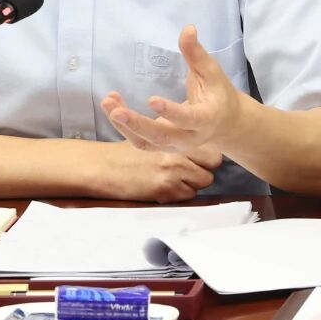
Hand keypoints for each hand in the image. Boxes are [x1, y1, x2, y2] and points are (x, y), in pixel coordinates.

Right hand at [98, 140, 223, 202]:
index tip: (200, 154)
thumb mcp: (153, 129)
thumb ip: (175, 128)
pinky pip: (189, 194)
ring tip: (180, 178)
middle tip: (193, 167)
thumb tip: (195, 125)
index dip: (208, 151)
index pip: (210, 145)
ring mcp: (172, 171)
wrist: (108, 167)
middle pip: (213, 162)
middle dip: (205, 165)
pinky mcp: (165, 189)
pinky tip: (170, 187)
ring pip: (203, 180)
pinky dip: (182, 192)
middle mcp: (177, 151)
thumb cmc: (130, 150)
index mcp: (174, 134)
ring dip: (194, 180)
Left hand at [102, 24, 243, 152]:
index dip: (171, 112)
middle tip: (116, 110)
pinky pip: (139, 141)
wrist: (224, 124)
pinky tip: (112, 105)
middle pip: (161, 136)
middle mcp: (190, 138)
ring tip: (108, 103)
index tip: (151, 100)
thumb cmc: (217, 92)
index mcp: (206, 119)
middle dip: (137, 124)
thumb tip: (188, 28)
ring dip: (124, 125)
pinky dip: (123, 126)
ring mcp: (174, 145)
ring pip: (146, 142)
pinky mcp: (161, 145)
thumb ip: (196, 53)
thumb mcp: (211, 71)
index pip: (189, 119)